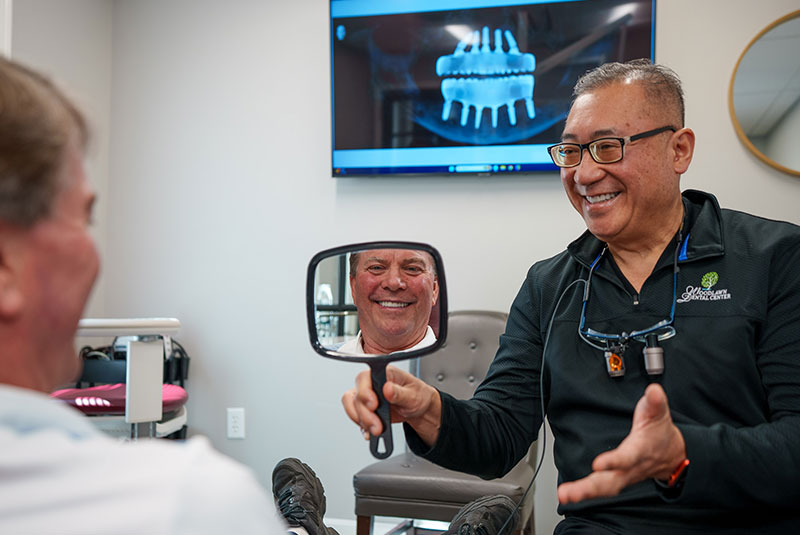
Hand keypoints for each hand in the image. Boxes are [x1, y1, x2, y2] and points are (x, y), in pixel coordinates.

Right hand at [342, 365, 441, 446]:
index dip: (364, 391)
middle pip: (356, 396)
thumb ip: (400, 393)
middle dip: (365, 414)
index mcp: (384, 373)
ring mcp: (367, 396)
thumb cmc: (417, 395)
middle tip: (377, 426)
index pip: (365, 377)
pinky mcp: (366, 409)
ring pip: (352, 407)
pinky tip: (371, 432)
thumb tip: (387, 388)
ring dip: (362, 421)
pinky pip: (356, 417)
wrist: (419, 409)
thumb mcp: (414, 395)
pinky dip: (362, 427)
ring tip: (377, 430)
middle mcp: (372, 383)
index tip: (374, 405)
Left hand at [557, 383, 686, 503]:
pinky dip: (585, 493)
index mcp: (640, 451)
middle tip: (570, 492)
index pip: (627, 458)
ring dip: (583, 492)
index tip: (598, 464)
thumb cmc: (661, 433)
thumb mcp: (659, 414)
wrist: (673, 455)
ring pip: (604, 488)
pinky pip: (600, 490)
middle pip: (611, 482)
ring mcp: (623, 476)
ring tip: (565, 495)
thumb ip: (655, 402)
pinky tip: (568, 495)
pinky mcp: (617, 479)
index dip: (614, 462)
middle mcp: (630, 468)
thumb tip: (653, 390)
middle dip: (590, 488)